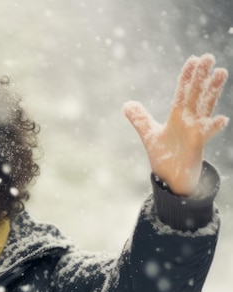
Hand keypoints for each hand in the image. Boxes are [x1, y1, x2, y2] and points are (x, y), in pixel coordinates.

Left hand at [123, 53, 228, 195]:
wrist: (171, 179)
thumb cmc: (165, 155)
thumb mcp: (149, 134)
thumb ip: (140, 119)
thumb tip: (127, 105)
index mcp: (177, 117)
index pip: (183, 92)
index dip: (187, 77)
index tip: (193, 59)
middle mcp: (188, 121)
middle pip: (195, 94)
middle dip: (201, 77)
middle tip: (209, 56)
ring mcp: (194, 132)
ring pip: (205, 108)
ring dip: (212, 91)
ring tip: (221, 73)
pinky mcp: (197, 146)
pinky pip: (206, 135)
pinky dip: (213, 127)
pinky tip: (221, 119)